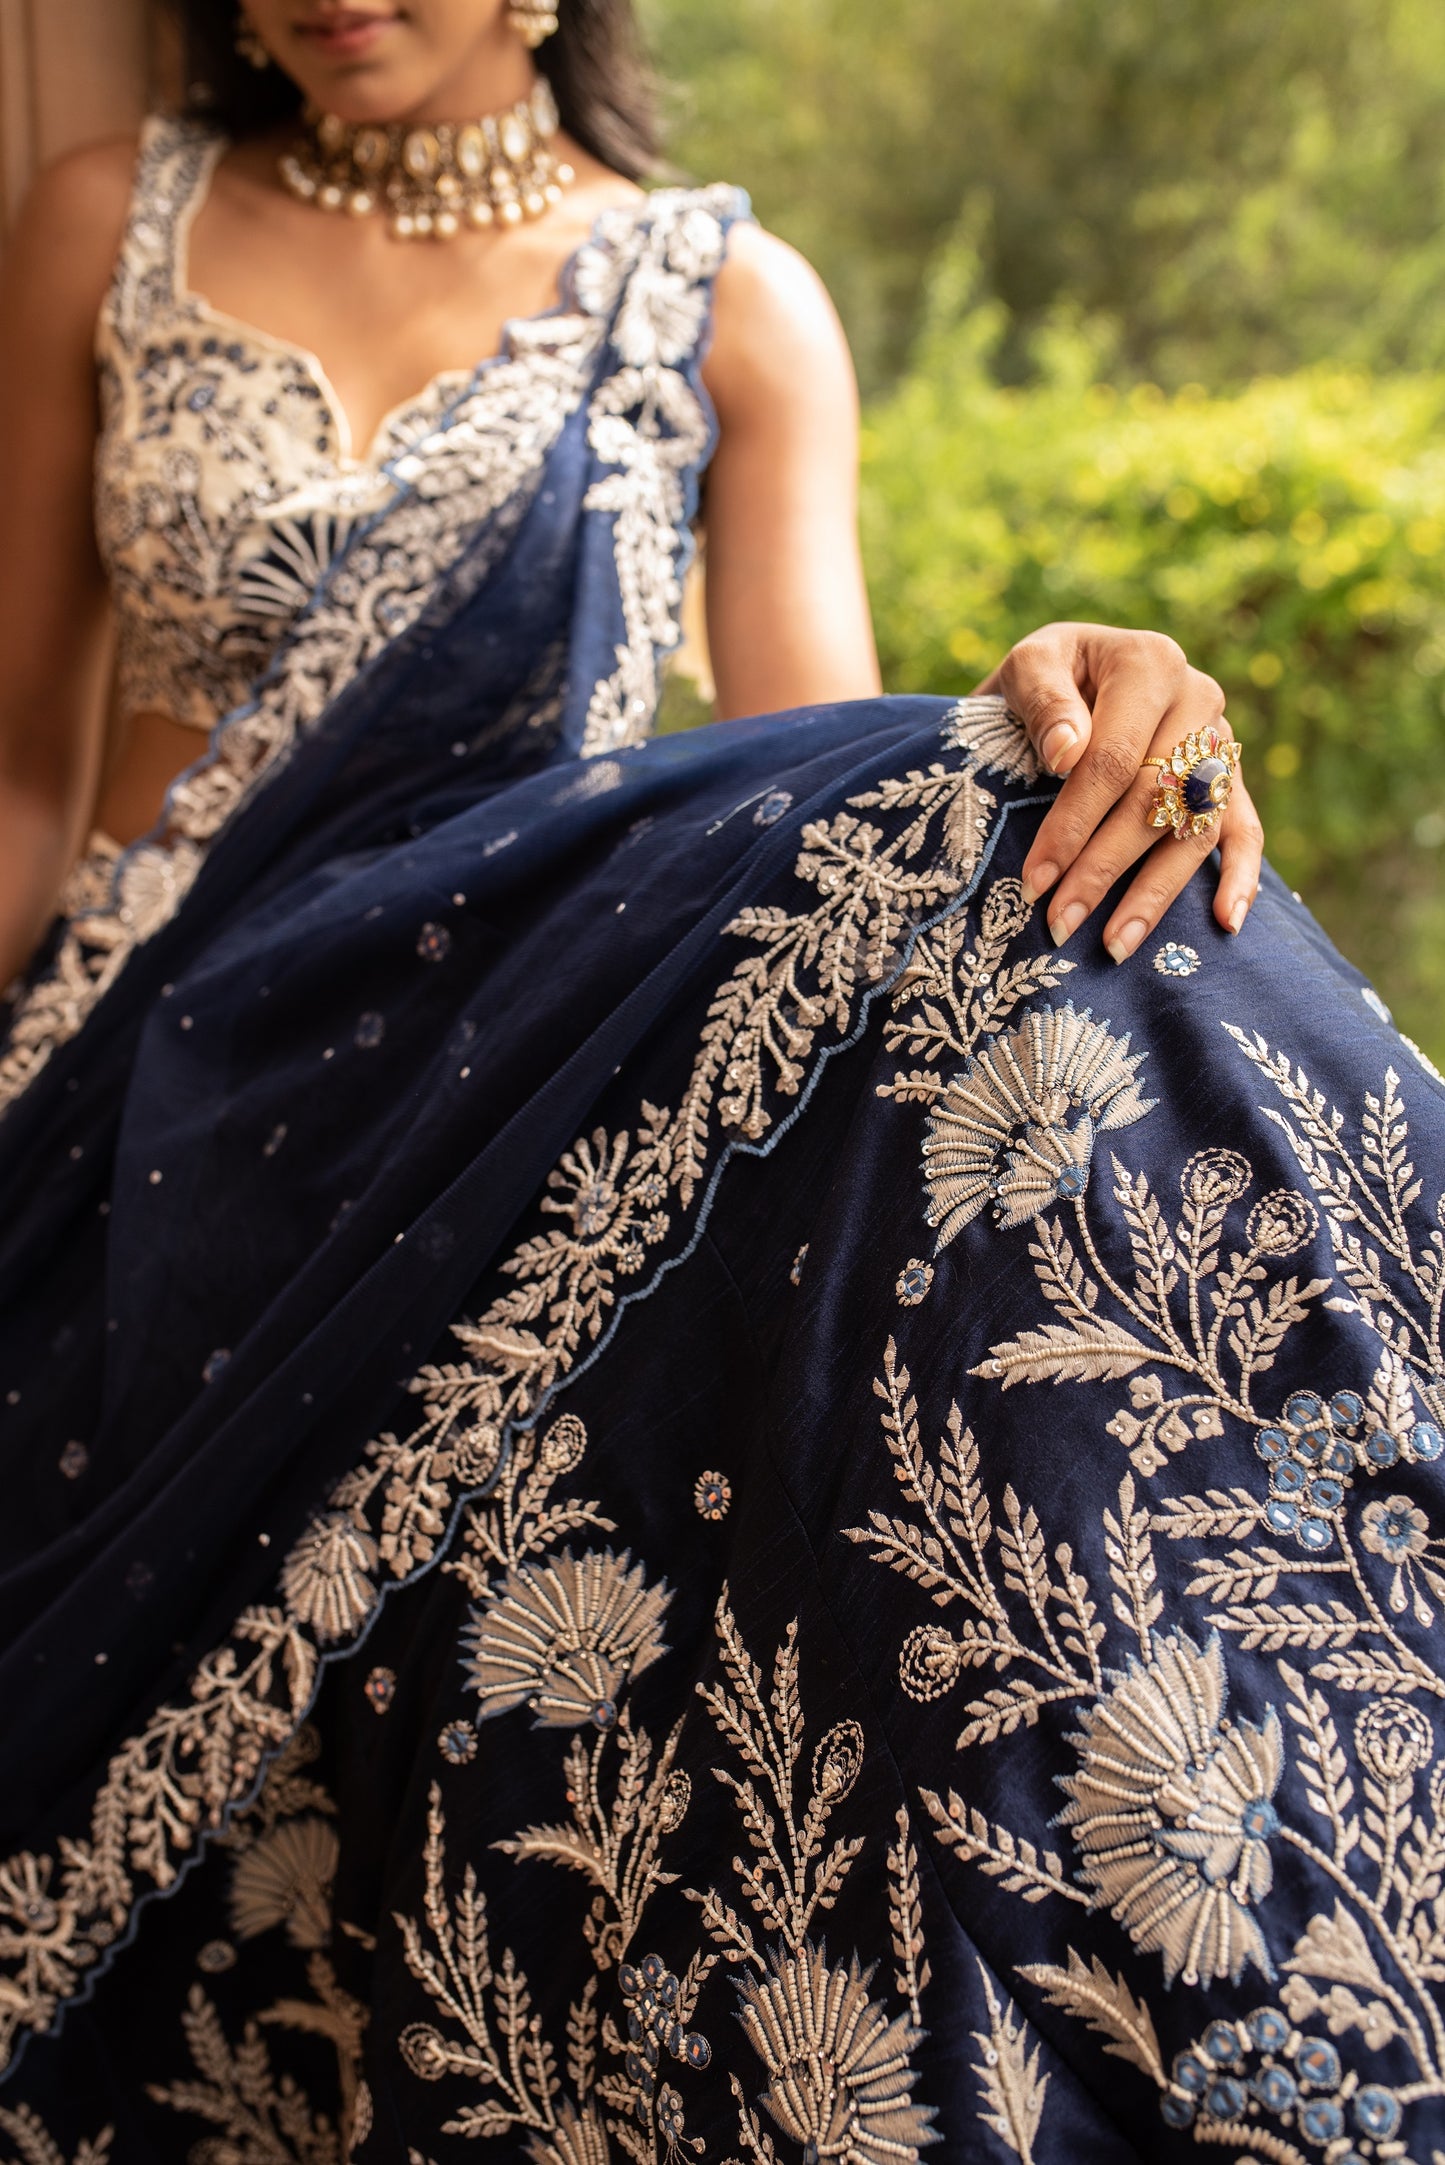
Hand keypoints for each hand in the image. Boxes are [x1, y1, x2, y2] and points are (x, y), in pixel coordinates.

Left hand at [976, 622, 1263, 959]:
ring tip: (1116, 945)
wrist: (1074, 669)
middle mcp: (1197, 699)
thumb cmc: (1045, 676)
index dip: (1074, 823)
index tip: (1035, 881)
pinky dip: (1243, 877)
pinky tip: (1225, 924)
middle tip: (1059, 924)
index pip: (1115, 759)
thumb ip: (1045, 701)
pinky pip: (1246, 830)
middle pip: (1154, 801)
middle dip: (1102, 869)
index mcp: (1150, 664)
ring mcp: (1220, 741)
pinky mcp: (1230, 777)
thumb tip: (1068, 754)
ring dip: (1156, 892)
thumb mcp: (1030, 667)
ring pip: (1195, 827)